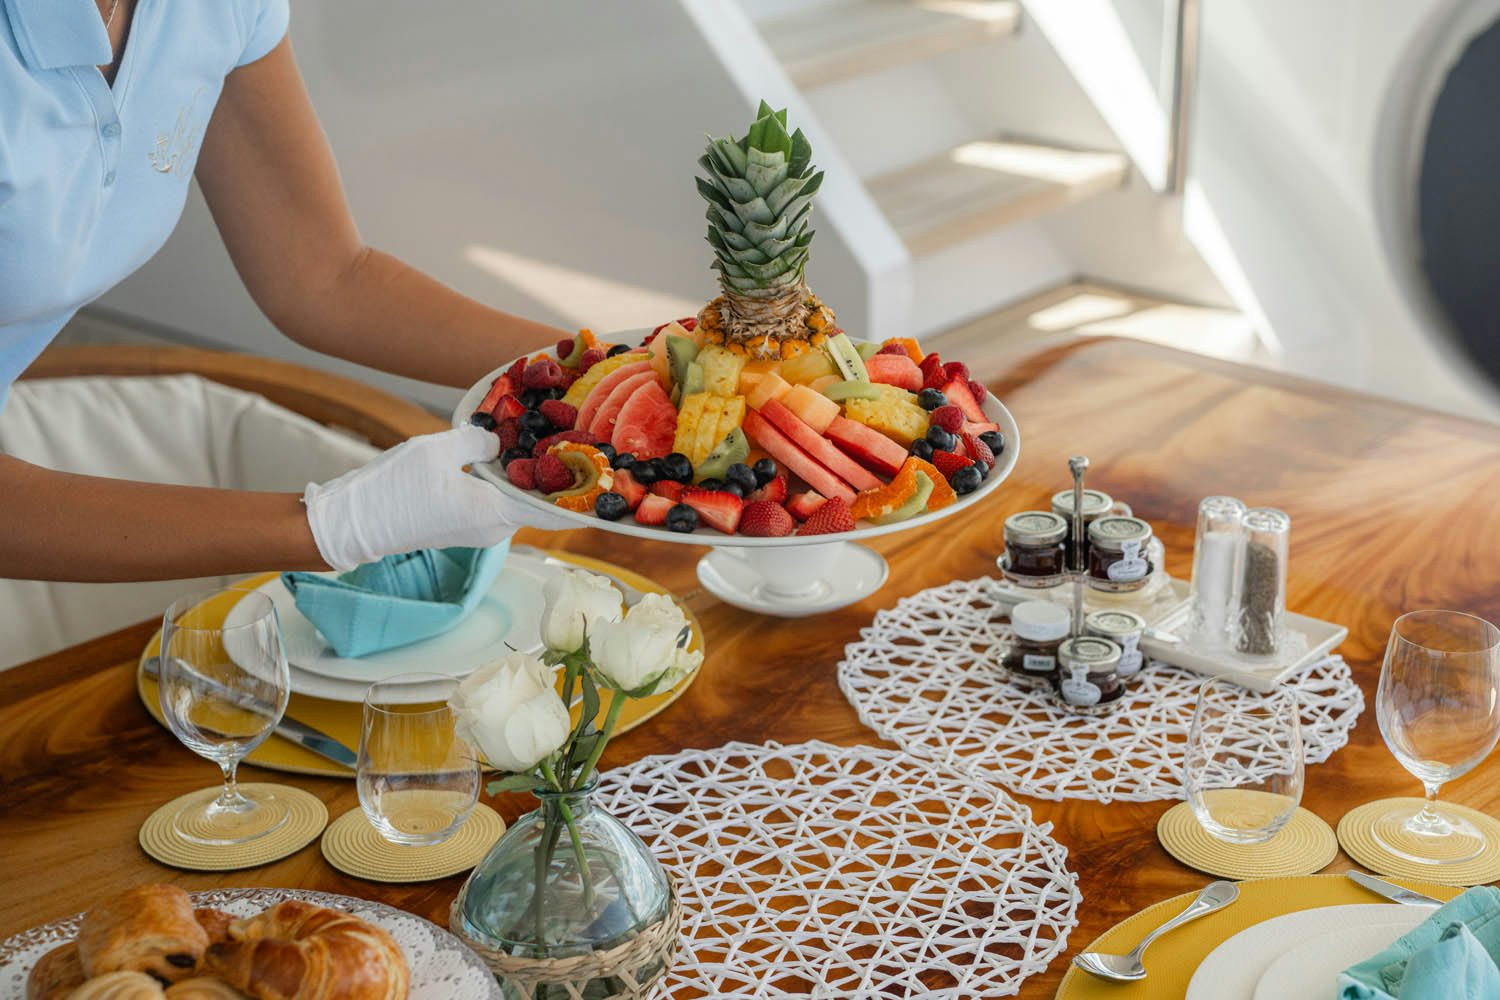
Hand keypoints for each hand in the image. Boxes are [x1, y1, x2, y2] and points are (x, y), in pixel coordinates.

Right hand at [303, 425, 573, 570]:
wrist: (353, 522)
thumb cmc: (394, 489)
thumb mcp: (439, 449)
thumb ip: (480, 440)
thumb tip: (501, 439)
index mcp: (498, 514)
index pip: (558, 509)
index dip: (588, 493)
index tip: (612, 476)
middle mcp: (496, 527)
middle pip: (543, 501)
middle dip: (566, 474)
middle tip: (586, 440)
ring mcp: (481, 527)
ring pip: (521, 498)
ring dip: (536, 473)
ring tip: (557, 438)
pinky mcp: (465, 521)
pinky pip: (500, 498)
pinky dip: (512, 477)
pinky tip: (515, 450)